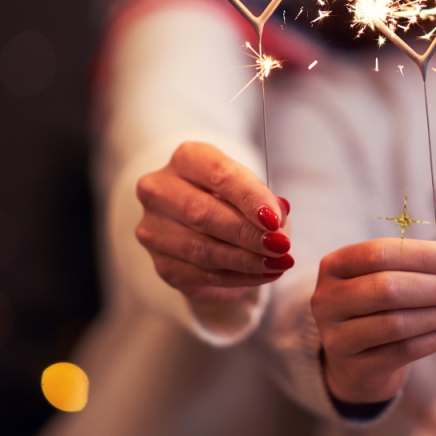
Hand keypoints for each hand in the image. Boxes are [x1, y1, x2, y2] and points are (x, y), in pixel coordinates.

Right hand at [135, 141, 292, 301]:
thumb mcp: (251, 188)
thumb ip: (264, 199)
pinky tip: (264, 274)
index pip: (219, 174)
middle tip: (280, 247)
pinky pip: (202, 274)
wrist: (206, 223)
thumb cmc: (233, 197)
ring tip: (278, 264)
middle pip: (203, 213)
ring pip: (200, 249)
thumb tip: (280, 215)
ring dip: (245, 260)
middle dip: (247, 233)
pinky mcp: (162, 263)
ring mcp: (154, 229)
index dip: (249, 198)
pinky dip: (238, 277)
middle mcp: (160, 190)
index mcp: (187, 158)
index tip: (275, 220)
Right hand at [312, 239, 435, 403]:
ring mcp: (337, 338)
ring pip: (396, 323)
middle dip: (433, 287)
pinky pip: (403, 351)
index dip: (421, 255)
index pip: (378, 253)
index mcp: (334, 266)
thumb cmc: (374, 306)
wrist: (354, 362)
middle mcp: (327, 300)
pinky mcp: (356, 368)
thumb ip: (410, 265)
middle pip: (386, 288)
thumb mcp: (379, 277)